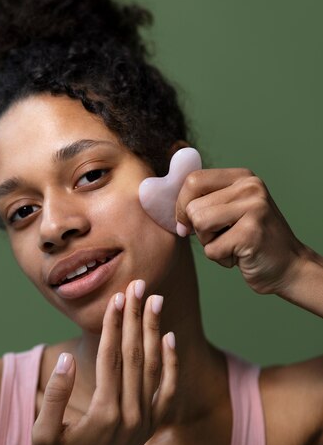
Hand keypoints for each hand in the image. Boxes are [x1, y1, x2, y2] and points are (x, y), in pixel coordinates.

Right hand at [32, 280, 177, 444]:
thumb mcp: (44, 434)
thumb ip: (57, 394)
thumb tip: (68, 358)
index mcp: (105, 412)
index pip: (111, 356)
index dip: (113, 324)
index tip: (116, 296)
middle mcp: (131, 413)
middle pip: (135, 353)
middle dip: (136, 316)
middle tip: (138, 285)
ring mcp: (145, 420)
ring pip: (153, 365)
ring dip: (153, 330)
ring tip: (154, 300)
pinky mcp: (151, 425)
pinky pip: (167, 389)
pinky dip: (172, 363)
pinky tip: (170, 338)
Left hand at [175, 168, 306, 294]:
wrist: (288, 267)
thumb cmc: (250, 240)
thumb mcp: (229, 211)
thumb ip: (204, 199)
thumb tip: (157, 196)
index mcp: (242, 177)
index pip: (193, 180)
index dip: (180, 205)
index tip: (185, 223)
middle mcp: (250, 187)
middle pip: (193, 206)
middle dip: (198, 229)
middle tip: (220, 236)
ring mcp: (254, 208)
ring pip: (199, 225)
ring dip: (210, 243)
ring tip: (232, 245)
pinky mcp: (252, 233)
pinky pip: (212, 249)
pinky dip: (221, 259)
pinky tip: (241, 256)